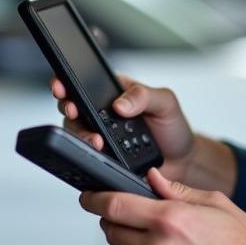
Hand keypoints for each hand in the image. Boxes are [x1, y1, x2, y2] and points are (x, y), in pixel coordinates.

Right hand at [50, 73, 196, 181]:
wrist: (182, 162)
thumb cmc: (172, 128)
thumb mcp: (165, 102)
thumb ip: (144, 96)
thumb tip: (120, 103)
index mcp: (114, 93)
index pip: (85, 83)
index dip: (68, 82)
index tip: (63, 86)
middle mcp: (102, 114)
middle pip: (73, 109)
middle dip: (69, 108)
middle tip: (75, 111)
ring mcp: (100, 137)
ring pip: (77, 134)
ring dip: (81, 136)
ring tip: (96, 141)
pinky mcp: (102, 158)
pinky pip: (87, 155)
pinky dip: (90, 155)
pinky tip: (100, 156)